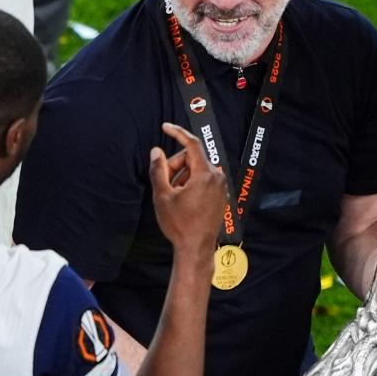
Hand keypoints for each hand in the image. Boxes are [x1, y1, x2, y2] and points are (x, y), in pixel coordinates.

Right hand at [150, 123, 225, 252]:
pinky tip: (182, 200)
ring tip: (173, 195)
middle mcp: (217, 177)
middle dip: (176, 165)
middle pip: (192, 158)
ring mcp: (220, 187)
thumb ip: (158, 170)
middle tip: (163, 182)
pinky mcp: (220, 195)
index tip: (165, 127)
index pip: (192, 144)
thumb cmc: (179, 224)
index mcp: (205, 174)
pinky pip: (204, 180)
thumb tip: (156, 151)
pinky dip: (191, 183)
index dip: (177, 132)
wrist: (196, 248)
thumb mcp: (162, 195)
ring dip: (182, 176)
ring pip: (197, 170)